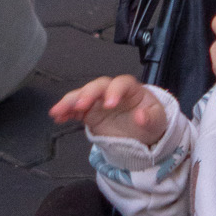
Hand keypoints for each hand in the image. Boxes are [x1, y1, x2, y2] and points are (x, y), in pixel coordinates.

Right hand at [50, 75, 169, 142]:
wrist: (143, 132)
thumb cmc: (151, 120)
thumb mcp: (158, 121)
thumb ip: (150, 118)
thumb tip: (140, 117)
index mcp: (131, 89)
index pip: (122, 83)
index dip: (114, 91)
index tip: (109, 105)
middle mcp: (112, 91)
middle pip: (98, 85)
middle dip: (88, 94)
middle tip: (81, 105)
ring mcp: (99, 101)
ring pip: (83, 95)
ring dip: (70, 101)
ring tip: (57, 111)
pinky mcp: (90, 113)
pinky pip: (75, 109)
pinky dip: (66, 112)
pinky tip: (57, 117)